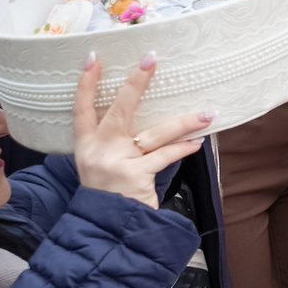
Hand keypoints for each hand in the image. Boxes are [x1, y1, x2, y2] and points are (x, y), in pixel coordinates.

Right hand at [70, 52, 213, 206]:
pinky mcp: (135, 176)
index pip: (81, 108)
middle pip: (118, 109)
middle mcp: (98, 150)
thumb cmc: (109, 194)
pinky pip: (165, 156)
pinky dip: (183, 148)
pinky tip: (198, 142)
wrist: (106, 229)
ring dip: (183, 122)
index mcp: (86, 146)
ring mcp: (117, 163)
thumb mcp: (98, 166)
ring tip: (206, 114)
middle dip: (135, 82)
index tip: (94, 58)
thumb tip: (142, 121)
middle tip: (150, 60)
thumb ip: (112, 144)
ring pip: (154, 133)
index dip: (86, 83)